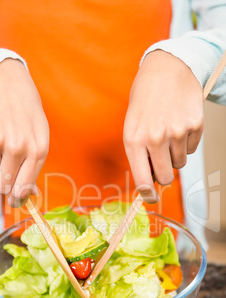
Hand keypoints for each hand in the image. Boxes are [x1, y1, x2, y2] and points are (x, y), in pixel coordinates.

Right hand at [0, 59, 48, 206]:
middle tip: (6, 167)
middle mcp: (17, 147)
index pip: (24, 188)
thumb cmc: (26, 110)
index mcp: (37, 149)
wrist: (5, 79)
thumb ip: (34, 166)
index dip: (17, 198)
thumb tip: (28, 195)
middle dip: (4, 182)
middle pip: (4, 186)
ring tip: (0, 144)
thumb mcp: (39, 136)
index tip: (14, 200)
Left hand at [123, 50, 203, 202]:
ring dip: (175, 154)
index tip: (151, 199)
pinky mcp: (194, 126)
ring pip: (180, 163)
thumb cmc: (145, 100)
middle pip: (165, 178)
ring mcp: (176, 133)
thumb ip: (139, 154)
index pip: (142, 180)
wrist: (166, 69)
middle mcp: (154, 139)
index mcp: (133, 140)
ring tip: (168, 132)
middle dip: (164, 174)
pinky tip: (179, 123)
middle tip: (162, 160)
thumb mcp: (131, 126)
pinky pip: (191, 149)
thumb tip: (150, 181)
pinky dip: (186, 142)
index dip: (147, 195)